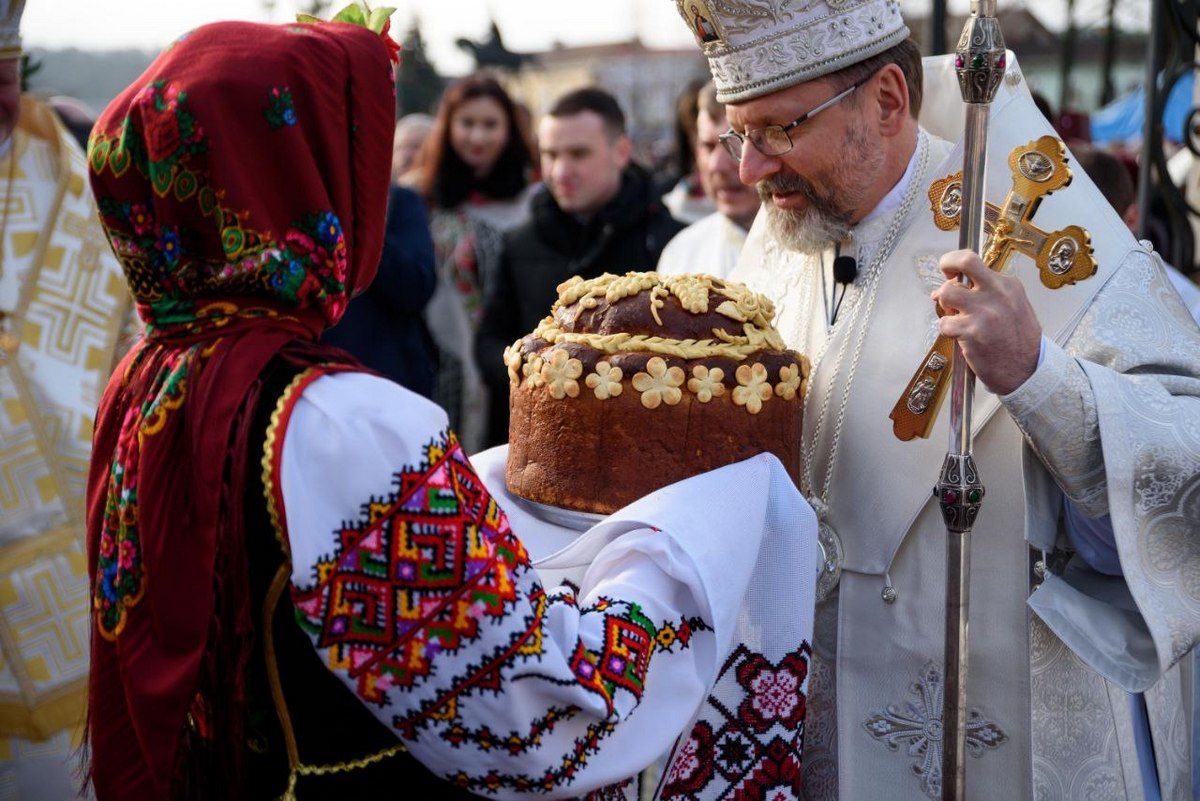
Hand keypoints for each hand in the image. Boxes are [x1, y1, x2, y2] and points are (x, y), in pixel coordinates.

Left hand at [932, 249, 1041, 395]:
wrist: (1027, 370)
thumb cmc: (1017, 339)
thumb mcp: (1014, 306)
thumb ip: (987, 293)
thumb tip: (952, 284)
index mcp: (1008, 285)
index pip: (974, 261)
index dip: (956, 264)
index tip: (951, 273)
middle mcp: (997, 293)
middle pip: (964, 262)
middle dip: (946, 265)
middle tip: (944, 281)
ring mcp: (984, 312)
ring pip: (946, 293)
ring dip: (945, 306)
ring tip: (955, 317)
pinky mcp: (972, 332)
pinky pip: (945, 323)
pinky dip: (947, 330)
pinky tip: (960, 336)